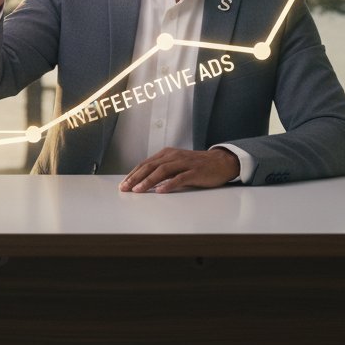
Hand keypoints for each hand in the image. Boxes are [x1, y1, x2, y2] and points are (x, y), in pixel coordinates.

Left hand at [119, 147, 239, 192]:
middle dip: (136, 178)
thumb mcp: (177, 164)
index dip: (133, 174)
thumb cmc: (197, 165)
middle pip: (150, 166)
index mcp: (167, 154)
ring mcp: (184, 163)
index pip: (145, 164)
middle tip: (125, 188)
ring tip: (138, 190)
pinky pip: (180, 178)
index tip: (123, 184)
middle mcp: (174, 156)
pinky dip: (169, 184)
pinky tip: (160, 191)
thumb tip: (144, 181)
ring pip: (162, 171)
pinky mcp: (195, 172)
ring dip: (148, 181)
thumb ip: (162, 170)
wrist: (221, 162)